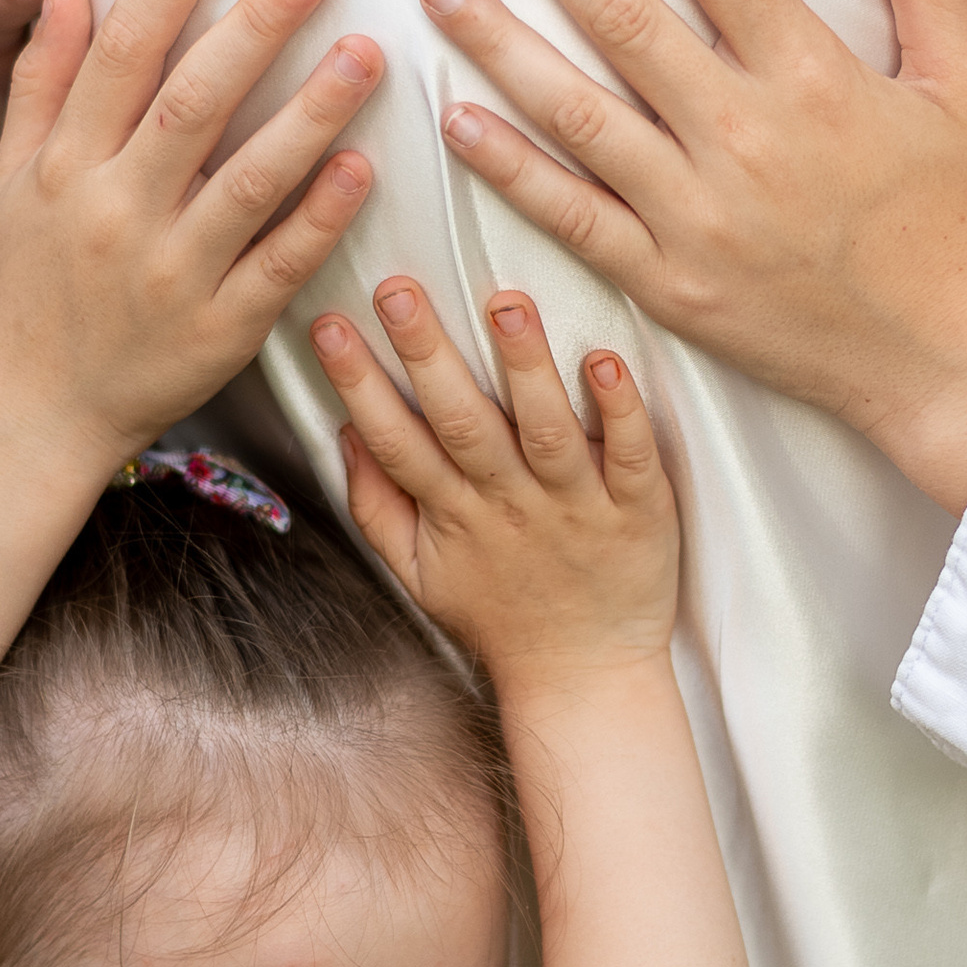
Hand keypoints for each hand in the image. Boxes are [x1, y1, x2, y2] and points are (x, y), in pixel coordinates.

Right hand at [0, 0, 380, 477]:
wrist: (30, 413)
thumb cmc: (27, 281)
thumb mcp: (10, 176)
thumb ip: (42, 74)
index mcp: (64, 166)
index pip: (121, 53)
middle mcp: (115, 213)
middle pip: (191, 101)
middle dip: (255, 25)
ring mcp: (172, 275)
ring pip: (249, 179)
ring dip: (311, 111)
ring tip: (366, 49)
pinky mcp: (220, 332)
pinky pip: (279, 264)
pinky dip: (321, 215)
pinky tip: (364, 163)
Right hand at [310, 285, 676, 689]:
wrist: (585, 678)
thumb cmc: (503, 620)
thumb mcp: (421, 573)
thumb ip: (378, 505)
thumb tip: (346, 434)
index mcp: (456, 514)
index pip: (396, 440)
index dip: (359, 383)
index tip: (329, 325)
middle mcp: (511, 504)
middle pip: (462, 422)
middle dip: (427, 354)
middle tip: (397, 289)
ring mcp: (576, 505)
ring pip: (545, 429)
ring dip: (525, 366)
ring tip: (506, 305)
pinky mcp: (638, 509)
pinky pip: (629, 454)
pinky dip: (618, 409)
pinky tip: (604, 361)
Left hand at [421, 0, 966, 514]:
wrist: (955, 364)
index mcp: (815, 80)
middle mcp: (744, 139)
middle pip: (623, 17)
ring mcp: (697, 216)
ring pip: (578, 112)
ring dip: (500, 42)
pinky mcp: (671, 283)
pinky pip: (574, 217)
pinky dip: (512, 168)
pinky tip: (457, 119)